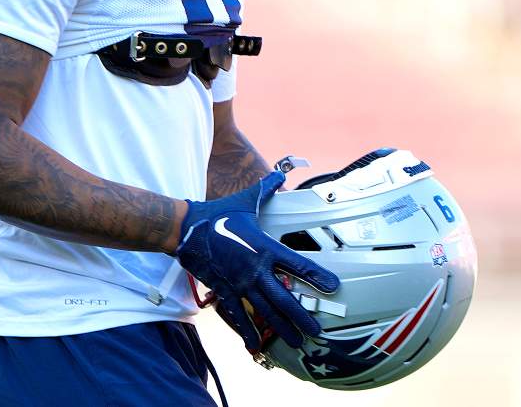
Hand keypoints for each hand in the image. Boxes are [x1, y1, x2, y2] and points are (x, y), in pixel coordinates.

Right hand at [175, 170, 339, 351]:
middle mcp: (255, 269)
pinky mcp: (225, 290)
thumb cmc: (219, 214)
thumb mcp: (245, 200)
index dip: (317, 276)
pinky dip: (247, 331)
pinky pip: (239, 314)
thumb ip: (266, 188)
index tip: (333, 287)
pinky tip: (255, 346)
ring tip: (296, 342)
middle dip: (302, 317)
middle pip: (284, 298)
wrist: (187, 229)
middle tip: (316, 331)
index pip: (296, 264)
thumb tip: (279, 174)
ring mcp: (240, 283)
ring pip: (265, 311)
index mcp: (264, 247)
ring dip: (282, 328)